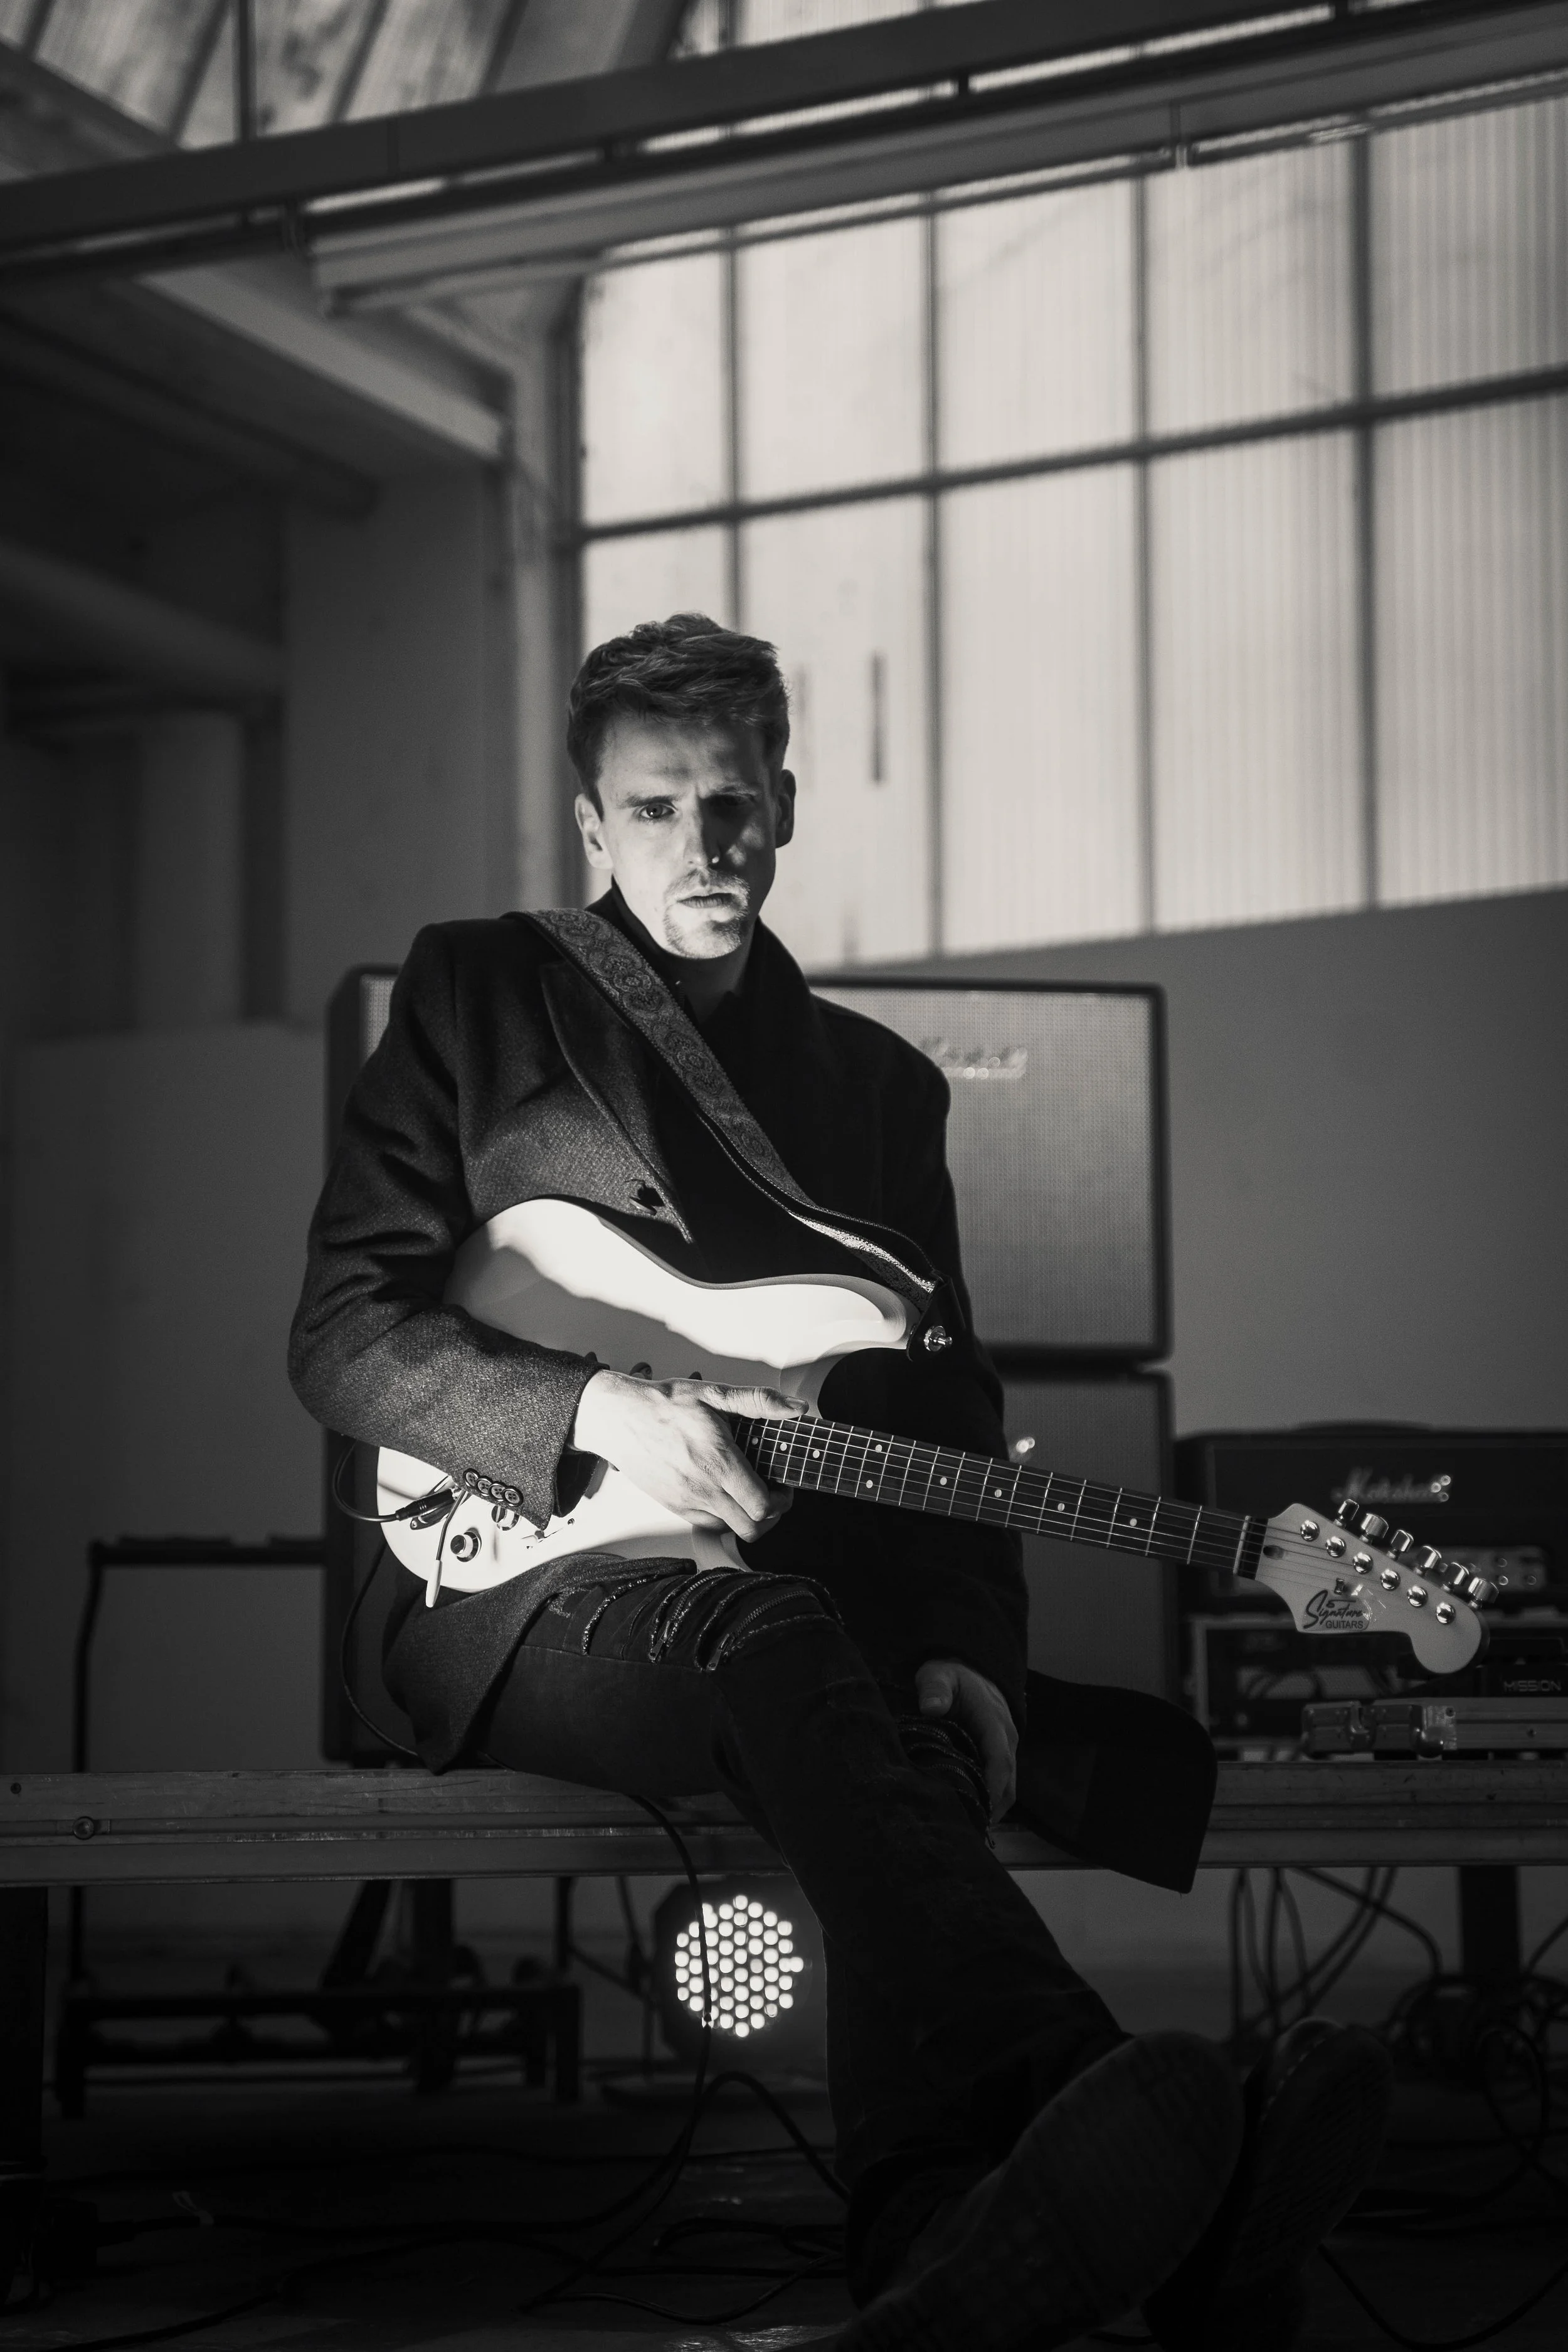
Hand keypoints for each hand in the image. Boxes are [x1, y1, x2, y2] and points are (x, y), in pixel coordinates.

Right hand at [571, 1369, 801, 1544]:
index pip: (762, 1505)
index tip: (784, 1484)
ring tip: (749, 1493)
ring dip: (746, 1518)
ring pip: (729, 1531)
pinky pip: (706, 1525)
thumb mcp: (714, 1393)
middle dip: (771, 1515)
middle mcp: (702, 1488)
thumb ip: (758, 1401)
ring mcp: (686, 1501)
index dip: (782, 1500)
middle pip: (750, 1528)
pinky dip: (723, 1516)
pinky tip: (724, 1493)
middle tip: (773, 1494)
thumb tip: (795, 1409)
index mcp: (718, 1462)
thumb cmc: (663, 1404)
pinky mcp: (673, 1506)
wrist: (618, 1417)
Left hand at [915, 1659, 1018, 1822]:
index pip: (1000, 1761)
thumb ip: (935, 1689)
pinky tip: (969, 1814)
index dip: (992, 1788)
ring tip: (967, 1829)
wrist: (969, 1669)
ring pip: (1008, 1788)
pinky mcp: (999, 1756)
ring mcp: (1005, 1749)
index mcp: (995, 1722)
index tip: (979, 1812)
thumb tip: (931, 1708)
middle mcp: (1007, 1738)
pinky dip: (990, 1800)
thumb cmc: (951, 1675)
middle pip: (1009, 1783)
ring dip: (992, 1809)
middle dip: (993, 1809)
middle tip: (967, 1831)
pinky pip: (1001, 1783)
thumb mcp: (938, 1675)